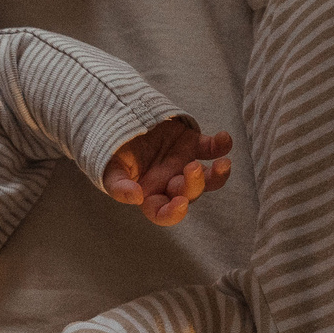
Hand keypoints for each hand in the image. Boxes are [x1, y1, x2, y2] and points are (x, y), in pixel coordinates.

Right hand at [105, 119, 232, 225]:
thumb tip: (136, 198)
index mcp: (150, 193)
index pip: (162, 213)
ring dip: (218, 174)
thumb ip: (119, 186)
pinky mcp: (192, 144)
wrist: (119, 119)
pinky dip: (221, 144)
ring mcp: (183, 163)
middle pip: (189, 193)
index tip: (181, 204)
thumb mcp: (109, 169)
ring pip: (207, 177)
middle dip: (194, 184)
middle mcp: (170, 182)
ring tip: (224, 163)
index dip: (173, 213)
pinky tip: (224, 138)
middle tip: (191, 168)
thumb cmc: (113, 150)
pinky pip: (211, 148)